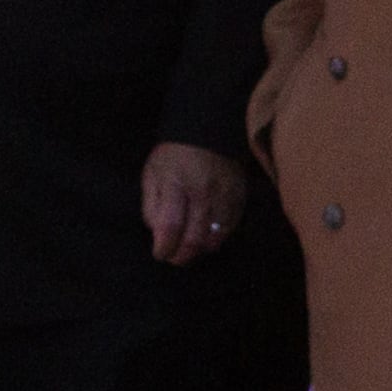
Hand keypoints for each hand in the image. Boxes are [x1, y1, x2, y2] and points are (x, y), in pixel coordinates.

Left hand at [142, 141, 248, 267]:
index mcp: (176, 184)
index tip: (160, 253)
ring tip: (189, 249)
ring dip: (199, 250)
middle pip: (194, 239)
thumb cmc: (174, 155)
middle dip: (181, 256)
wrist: (209, 131)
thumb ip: (151, 206)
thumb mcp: (152, 174)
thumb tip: (158, 235)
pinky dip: (216, 239)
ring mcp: (224, 197)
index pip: (171, 227)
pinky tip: (206, 236)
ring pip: (214, 239)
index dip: (164, 248)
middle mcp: (203, 192)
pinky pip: (229, 230)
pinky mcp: (240, 199)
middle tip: (173, 258)